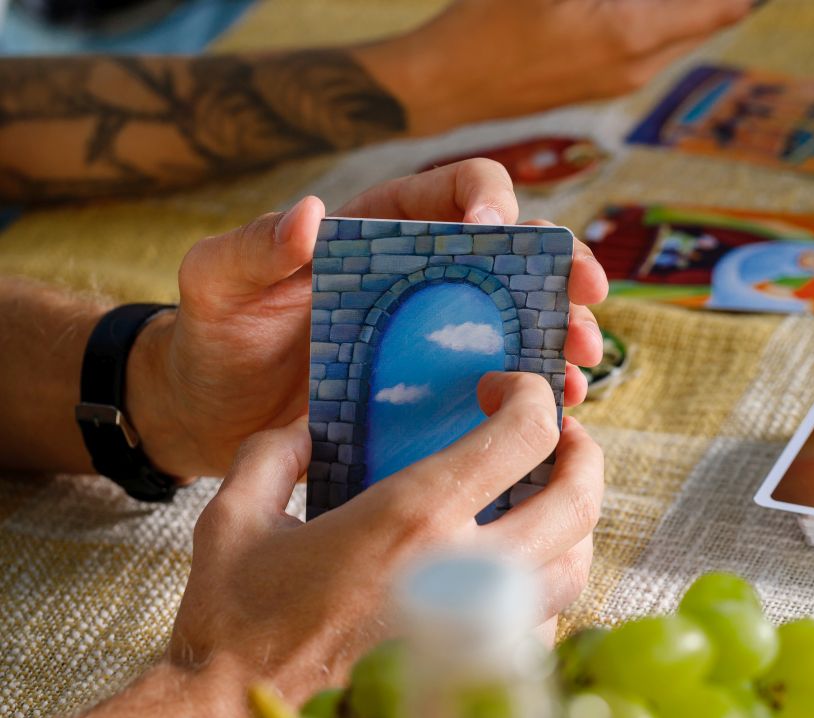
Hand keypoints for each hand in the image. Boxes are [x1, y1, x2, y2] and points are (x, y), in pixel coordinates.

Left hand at [129, 158, 606, 476]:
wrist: (211, 414)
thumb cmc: (214, 337)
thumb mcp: (216, 284)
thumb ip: (251, 248)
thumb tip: (309, 215)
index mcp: (382, 230)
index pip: (458, 190)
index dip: (491, 199)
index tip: (500, 231)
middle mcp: (424, 277)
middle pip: (513, 256)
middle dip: (559, 269)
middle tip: (586, 298)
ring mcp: (437, 335)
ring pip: (520, 321)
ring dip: (561, 336)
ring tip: (583, 368)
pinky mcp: (439, 390)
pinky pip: (500, 384)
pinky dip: (536, 394)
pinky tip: (561, 412)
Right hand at [170, 371, 600, 697]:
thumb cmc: (234, 626)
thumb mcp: (234, 519)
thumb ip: (273, 454)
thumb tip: (305, 428)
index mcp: (414, 515)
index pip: (526, 435)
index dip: (532, 397)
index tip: (505, 391)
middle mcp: (465, 568)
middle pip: (578, 501)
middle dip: (584, 456)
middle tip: (562, 441)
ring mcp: (481, 627)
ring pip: (574, 568)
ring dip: (571, 527)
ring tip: (543, 506)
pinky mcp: (477, 672)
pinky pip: (545, 621)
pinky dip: (542, 588)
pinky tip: (508, 574)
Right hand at [358, 0, 753, 133]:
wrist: (446, 83)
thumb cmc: (487, 21)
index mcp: (632, 36)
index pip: (724, 6)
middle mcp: (637, 66)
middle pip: (709, 17)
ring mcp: (621, 80)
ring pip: (681, 31)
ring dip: (690, 4)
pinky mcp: (602, 83)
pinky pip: (654, 43)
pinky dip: (663, 15)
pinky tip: (643, 2)